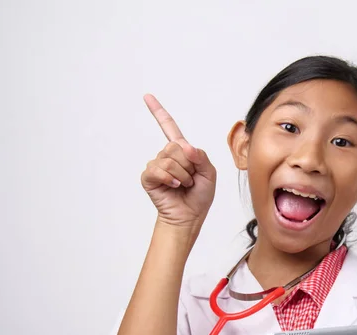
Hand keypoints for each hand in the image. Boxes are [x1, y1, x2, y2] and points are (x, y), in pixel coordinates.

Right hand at [141, 94, 216, 228]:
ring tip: (183, 186)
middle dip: (188, 165)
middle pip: (175, 146)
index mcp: (182, 151)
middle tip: (190, 180)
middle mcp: (167, 156)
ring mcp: (156, 166)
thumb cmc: (200, 196)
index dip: (158, 111)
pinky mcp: (149, 178)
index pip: (168, 127)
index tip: (147, 96)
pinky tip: (174, 187)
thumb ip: (201, 157)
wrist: (189, 217)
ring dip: (182, 175)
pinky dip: (170, 179)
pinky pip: (158, 170)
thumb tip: (185, 147)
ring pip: (169, 159)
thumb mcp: (209, 173)